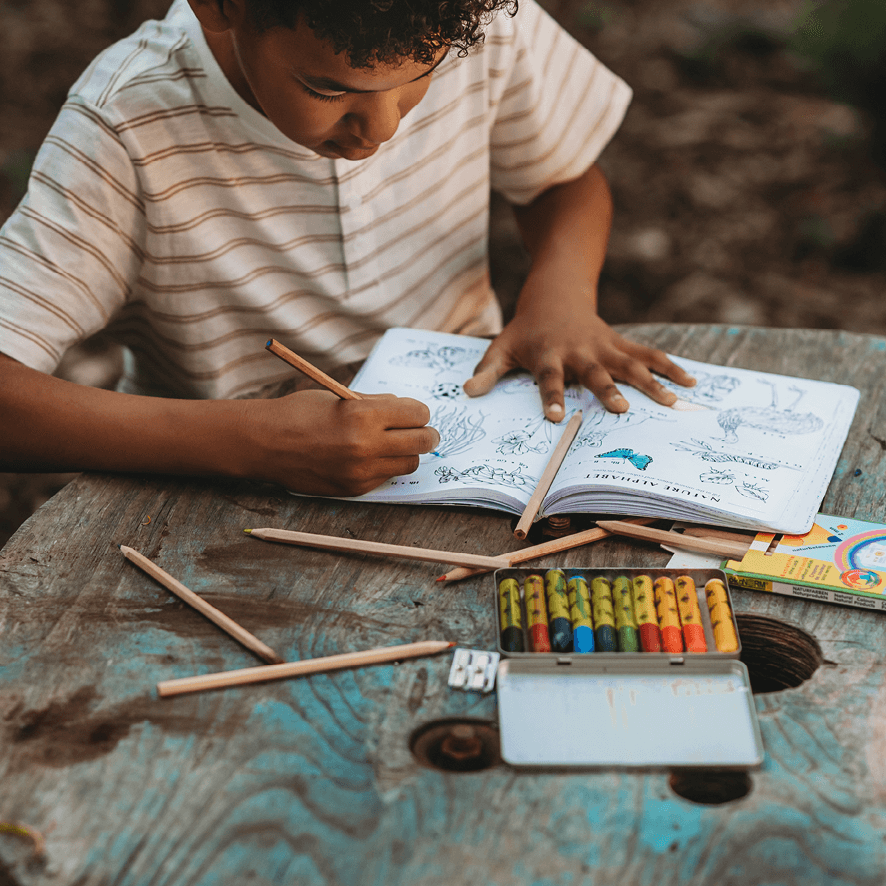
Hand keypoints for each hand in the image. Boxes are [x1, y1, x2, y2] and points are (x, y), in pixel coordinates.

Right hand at [242, 390, 439, 495]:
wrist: (264, 443)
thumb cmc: (300, 413)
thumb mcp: (340, 397)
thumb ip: (375, 403)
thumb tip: (405, 407)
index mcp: (363, 414)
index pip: (417, 414)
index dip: (419, 412)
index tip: (415, 413)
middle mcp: (366, 445)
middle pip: (422, 442)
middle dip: (426, 434)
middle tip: (422, 431)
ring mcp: (361, 471)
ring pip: (408, 464)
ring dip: (407, 453)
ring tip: (394, 444)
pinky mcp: (354, 489)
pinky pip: (385, 478)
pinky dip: (384, 467)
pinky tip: (370, 457)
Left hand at [463, 284, 695, 419]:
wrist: (555, 294)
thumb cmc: (525, 331)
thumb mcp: (501, 347)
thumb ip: (487, 371)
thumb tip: (467, 393)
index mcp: (549, 355)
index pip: (548, 379)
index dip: (550, 397)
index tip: (554, 417)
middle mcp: (579, 351)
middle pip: (594, 372)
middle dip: (607, 390)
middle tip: (621, 409)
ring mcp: (604, 346)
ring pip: (629, 364)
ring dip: (650, 382)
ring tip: (672, 402)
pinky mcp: (620, 343)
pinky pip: (648, 355)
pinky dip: (670, 367)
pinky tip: (691, 382)